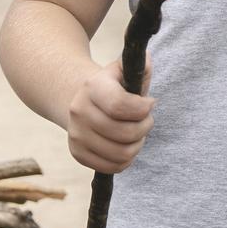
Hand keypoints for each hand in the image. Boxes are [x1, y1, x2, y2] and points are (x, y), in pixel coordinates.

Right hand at [64, 59, 153, 173]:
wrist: (83, 100)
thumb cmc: (114, 86)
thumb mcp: (125, 70)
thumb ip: (141, 63)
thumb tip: (147, 60)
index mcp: (93, 87)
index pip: (120, 106)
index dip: (143, 109)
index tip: (150, 103)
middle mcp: (79, 111)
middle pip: (125, 133)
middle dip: (145, 127)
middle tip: (146, 120)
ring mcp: (76, 135)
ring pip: (121, 153)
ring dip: (138, 144)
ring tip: (137, 132)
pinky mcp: (78, 154)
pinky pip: (113, 167)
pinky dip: (127, 159)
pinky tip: (126, 145)